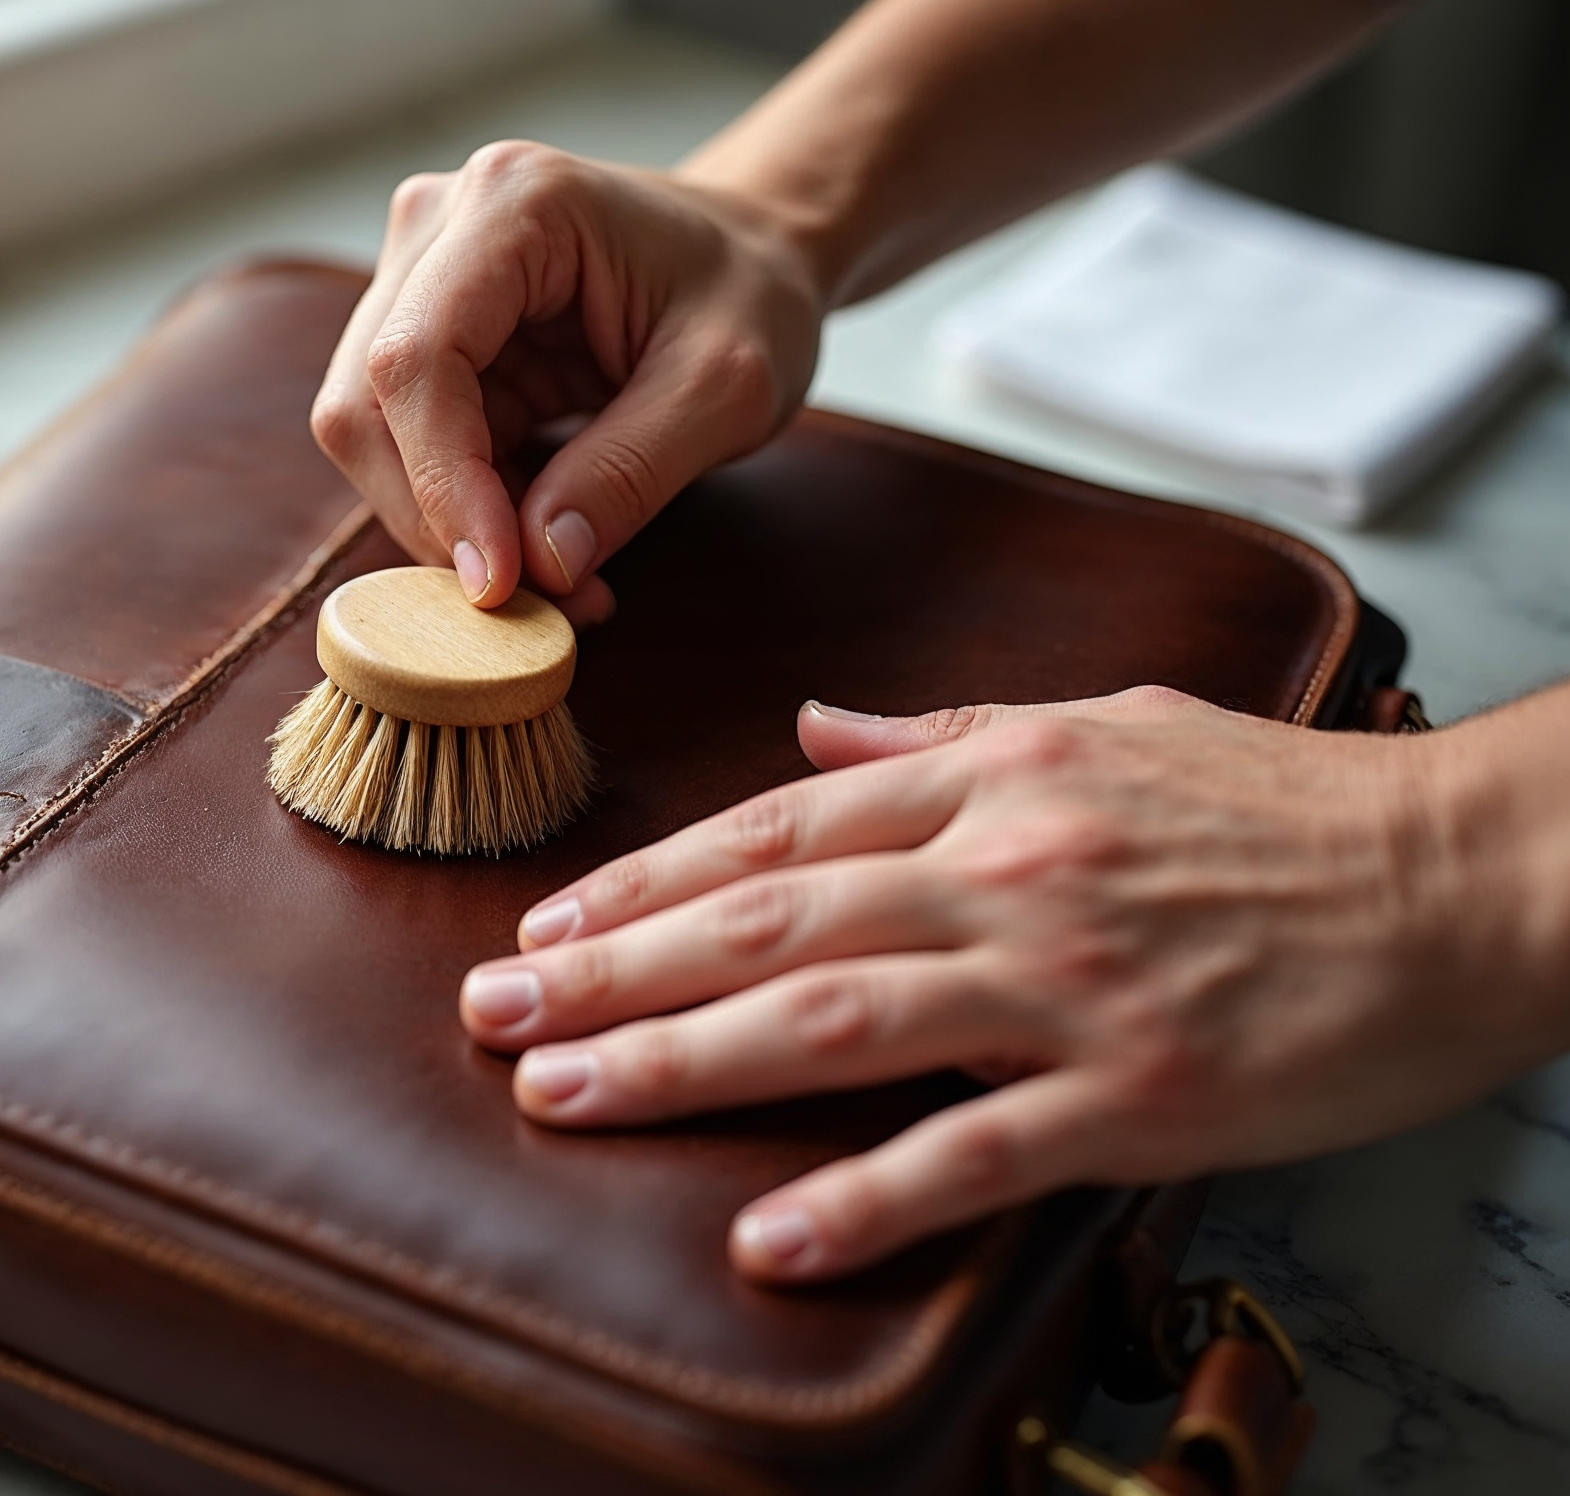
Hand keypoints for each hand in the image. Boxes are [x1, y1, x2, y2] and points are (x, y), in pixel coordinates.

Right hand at [311, 140, 823, 621]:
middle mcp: (437, 227)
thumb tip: (540, 565)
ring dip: (449, 527)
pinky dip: (466, 515)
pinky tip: (544, 543)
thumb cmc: (750, 289)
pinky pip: (410, 448)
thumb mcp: (727, 386)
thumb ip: (632, 473)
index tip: (499, 581)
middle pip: (367, 404)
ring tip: (559, 579)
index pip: (418, 360)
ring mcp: (417, 279)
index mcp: (513, 204)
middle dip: (438, 519)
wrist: (750, 251)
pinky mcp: (427, 338)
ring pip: (373, 436)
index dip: (441, 483)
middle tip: (535, 599)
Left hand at [456, 687, 1565, 1281]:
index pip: (774, 833)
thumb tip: (814, 731)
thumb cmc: (1287, 802)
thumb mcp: (1102, 726)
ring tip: (564, 1094)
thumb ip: (938, 732)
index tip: (545, 926)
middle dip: (612, 969)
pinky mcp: (1142, 1087)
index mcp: (990, 779)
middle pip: (767, 921)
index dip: (645, 883)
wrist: (1466, 872)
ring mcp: (1068, 979)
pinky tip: (769, 1235)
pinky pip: (977, 1149)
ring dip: (682, 1059)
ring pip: (833, 1017)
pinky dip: (865, 1192)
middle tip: (493, 1013)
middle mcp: (1005, 868)